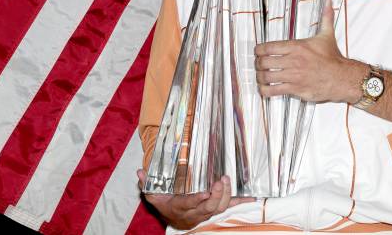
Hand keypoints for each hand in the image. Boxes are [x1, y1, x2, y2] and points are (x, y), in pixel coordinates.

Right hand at [137, 170, 254, 229]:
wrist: (174, 220)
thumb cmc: (164, 204)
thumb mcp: (152, 195)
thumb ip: (146, 184)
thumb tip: (140, 171)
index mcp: (179, 208)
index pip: (188, 204)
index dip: (197, 200)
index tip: (204, 193)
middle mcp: (194, 213)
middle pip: (208, 208)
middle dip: (216, 195)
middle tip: (220, 180)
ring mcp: (205, 213)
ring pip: (218, 208)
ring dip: (225, 195)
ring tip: (226, 179)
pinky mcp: (214, 210)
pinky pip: (228, 207)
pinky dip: (240, 202)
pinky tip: (252, 198)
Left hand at [254, 0, 365, 102]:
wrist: (341, 77)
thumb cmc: (333, 58)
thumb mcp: (327, 35)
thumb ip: (325, 16)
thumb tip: (328, 0)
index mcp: (297, 47)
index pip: (268, 47)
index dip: (258, 50)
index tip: (258, 52)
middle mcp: (293, 61)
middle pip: (264, 62)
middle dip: (258, 64)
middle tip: (258, 64)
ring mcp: (293, 76)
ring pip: (266, 77)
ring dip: (260, 77)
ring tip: (261, 76)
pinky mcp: (295, 89)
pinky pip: (273, 91)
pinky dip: (265, 90)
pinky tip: (265, 89)